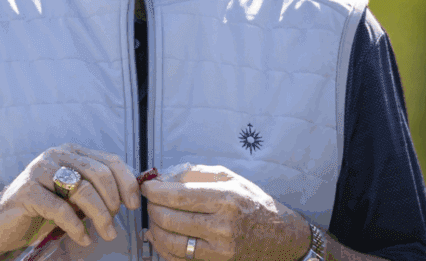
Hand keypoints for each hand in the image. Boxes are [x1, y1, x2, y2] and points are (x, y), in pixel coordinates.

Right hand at [0, 143, 140, 253]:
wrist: (1, 222)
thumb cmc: (43, 209)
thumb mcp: (74, 196)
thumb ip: (96, 189)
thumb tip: (131, 195)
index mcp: (71, 152)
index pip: (109, 160)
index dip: (127, 182)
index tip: (134, 205)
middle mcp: (56, 155)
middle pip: (98, 173)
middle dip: (113, 202)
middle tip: (114, 224)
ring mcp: (39, 170)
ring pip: (82, 190)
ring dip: (100, 216)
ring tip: (106, 233)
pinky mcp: (27, 190)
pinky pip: (61, 209)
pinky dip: (77, 227)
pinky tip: (83, 238)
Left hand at [141, 164, 310, 260]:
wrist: (280, 237)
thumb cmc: (252, 203)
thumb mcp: (230, 178)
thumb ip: (196, 174)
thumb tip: (164, 177)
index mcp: (225, 199)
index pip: (178, 196)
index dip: (155, 191)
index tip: (146, 186)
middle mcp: (222, 227)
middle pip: (170, 219)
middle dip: (152, 208)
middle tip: (149, 201)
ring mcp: (219, 250)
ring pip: (170, 242)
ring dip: (154, 228)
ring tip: (153, 218)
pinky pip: (178, 260)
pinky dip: (162, 248)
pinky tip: (159, 236)